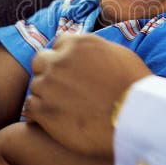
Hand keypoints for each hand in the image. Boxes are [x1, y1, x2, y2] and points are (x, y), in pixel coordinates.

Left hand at [25, 33, 151, 157]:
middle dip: (49, 73)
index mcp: (79, 44)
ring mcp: (50, 85)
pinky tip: (52, 120)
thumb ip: (96, 50)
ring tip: (64, 108)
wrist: (135, 118)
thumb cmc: (135, 88)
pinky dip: (38, 113)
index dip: (65, 58)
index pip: (59, 44)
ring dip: (46, 95)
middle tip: (63, 89)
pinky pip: (30, 107)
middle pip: (40, 61)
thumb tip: (89, 54)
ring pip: (36, 86)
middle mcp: (60, 61)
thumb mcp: (120, 55)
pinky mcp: (44, 110)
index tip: (72, 71)